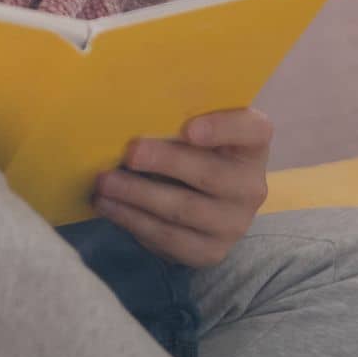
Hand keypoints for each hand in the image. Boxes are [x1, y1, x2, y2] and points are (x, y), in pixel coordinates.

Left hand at [90, 107, 272, 267]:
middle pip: (210, 174)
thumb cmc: (191, 149)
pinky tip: (109, 206)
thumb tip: (129, 106)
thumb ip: (175, 116)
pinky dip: (134, 221)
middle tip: (129, 153)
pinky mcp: (210, 250)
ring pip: (184, 209)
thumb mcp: (192, 125)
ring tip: (104, 183)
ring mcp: (234, 223)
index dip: (222, 128)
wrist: (204, 200)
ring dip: (138, 195)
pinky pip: (170, 238)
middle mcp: (251, 185)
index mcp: (252, 143)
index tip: (189, 129)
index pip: (252, 130)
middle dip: (165, 162)